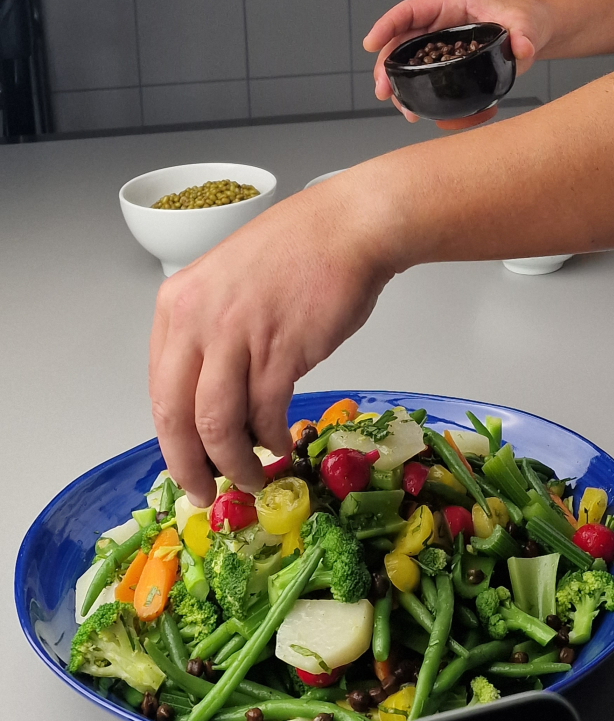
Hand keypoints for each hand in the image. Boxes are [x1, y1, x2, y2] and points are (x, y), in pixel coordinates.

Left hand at [148, 176, 388, 506]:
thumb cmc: (297, 251)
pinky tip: (280, 442)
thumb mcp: (227, 286)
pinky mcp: (279, 351)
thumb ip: (210, 337)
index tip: (186, 461)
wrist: (348, 228)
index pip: (158, 389)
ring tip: (250, 477)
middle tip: (204, 492)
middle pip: (176, 416)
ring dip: (233, 463)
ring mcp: (236, 336)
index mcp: (176, 304)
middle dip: (189, 466)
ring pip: (217, 425)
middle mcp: (196, 320)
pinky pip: (264, 413)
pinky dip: (271, 437)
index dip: (172, 437)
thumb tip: (211, 404)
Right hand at [363, 0, 552, 127]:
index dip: (387, 24)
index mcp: (451, 5)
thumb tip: (523, 49)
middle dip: (386, 64)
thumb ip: (524, 35)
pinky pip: (422, 73)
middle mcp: (439, 24)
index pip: (411, 10)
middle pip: (401, 40)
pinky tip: (414, 109)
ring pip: (407, 60)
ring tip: (397, 105)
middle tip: (382, 90)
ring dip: (396, 81)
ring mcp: (441, 44)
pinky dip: (414, 90)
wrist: (533, 33)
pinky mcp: (447, 62)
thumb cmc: (526, 19)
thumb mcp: (526, 23)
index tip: (371, 43)